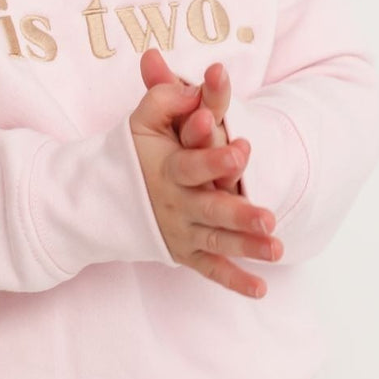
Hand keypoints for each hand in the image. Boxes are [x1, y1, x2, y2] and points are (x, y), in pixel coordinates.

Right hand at [128, 78, 280, 298]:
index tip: (243, 149)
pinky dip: (233, 281)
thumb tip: (194, 89)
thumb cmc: (133, 152)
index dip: (216, 159)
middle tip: (268, 219)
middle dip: (238, 215)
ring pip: (216, 241)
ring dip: (246, 247)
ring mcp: (180, 231)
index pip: (193, 166)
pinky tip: (260, 289)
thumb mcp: (141, 121)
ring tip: (276, 248)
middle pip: (209, 211)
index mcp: (167, 169)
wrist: (102, 198)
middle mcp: (175, 204)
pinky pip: (210, 269)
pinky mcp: (185, 252)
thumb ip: (164, 98)